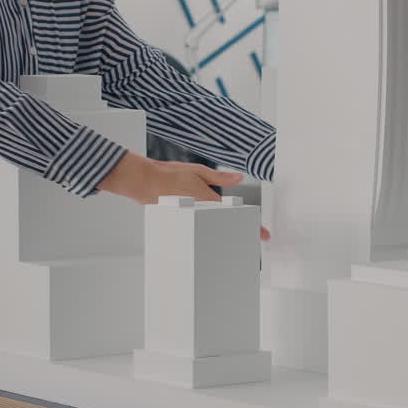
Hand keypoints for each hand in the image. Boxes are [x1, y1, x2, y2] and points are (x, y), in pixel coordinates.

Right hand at [98, 152, 270, 239]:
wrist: (143, 182)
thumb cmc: (168, 175)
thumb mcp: (198, 171)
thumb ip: (220, 177)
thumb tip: (239, 177)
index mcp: (208, 200)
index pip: (236, 215)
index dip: (253, 227)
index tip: (264, 235)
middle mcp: (201, 213)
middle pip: (226, 229)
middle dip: (238, 233)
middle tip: (250, 236)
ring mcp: (190, 221)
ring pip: (212, 233)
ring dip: (222, 235)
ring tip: (230, 233)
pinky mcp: (180, 224)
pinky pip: (197, 231)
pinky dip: (204, 233)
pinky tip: (206, 230)